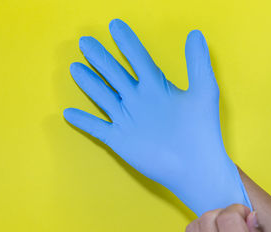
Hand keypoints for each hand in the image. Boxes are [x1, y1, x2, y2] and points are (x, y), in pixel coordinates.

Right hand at [64, 18, 250, 215]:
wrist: (195, 167)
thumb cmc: (202, 131)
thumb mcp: (203, 91)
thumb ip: (197, 62)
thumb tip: (196, 33)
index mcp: (155, 86)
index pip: (137, 58)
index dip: (126, 42)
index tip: (115, 25)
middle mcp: (138, 99)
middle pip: (114, 73)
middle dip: (99, 57)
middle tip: (85, 41)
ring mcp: (127, 119)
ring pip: (102, 96)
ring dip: (88, 83)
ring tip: (74, 67)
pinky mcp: (120, 139)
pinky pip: (96, 127)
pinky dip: (83, 121)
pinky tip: (68, 113)